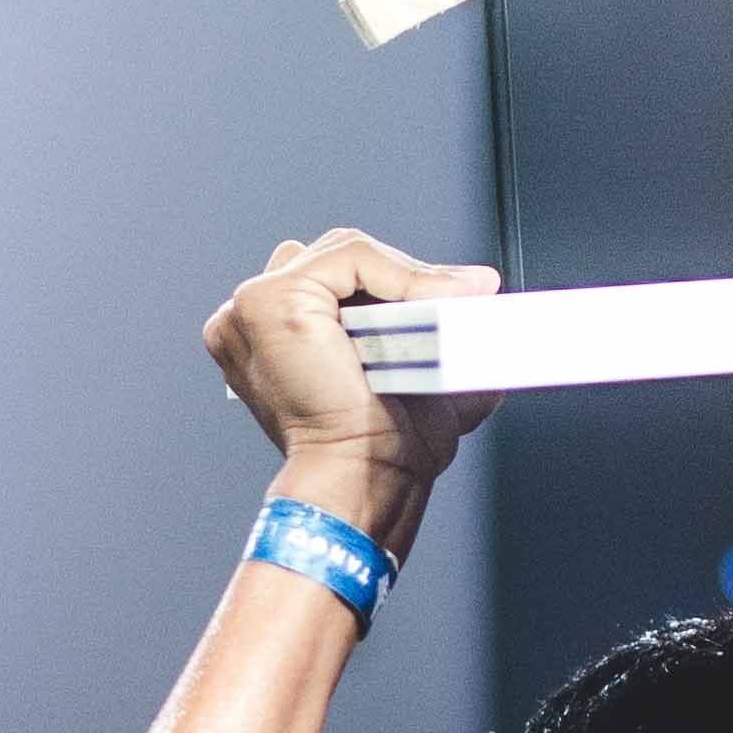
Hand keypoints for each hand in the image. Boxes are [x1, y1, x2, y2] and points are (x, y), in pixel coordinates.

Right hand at [203, 228, 496, 563]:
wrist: (367, 479)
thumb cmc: (382, 447)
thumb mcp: (416, 375)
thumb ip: (439, 332)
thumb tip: (483, 300)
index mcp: (272, 337)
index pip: (335, 278)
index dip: (395, 282)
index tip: (457, 296)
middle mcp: (249, 320)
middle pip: (338, 259)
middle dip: (404, 275)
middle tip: (466, 294)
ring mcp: (251, 307)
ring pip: (345, 253)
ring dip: (408, 275)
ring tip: (454, 300)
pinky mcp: (270, 302)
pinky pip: (350, 258)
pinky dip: (400, 274)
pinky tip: (432, 300)